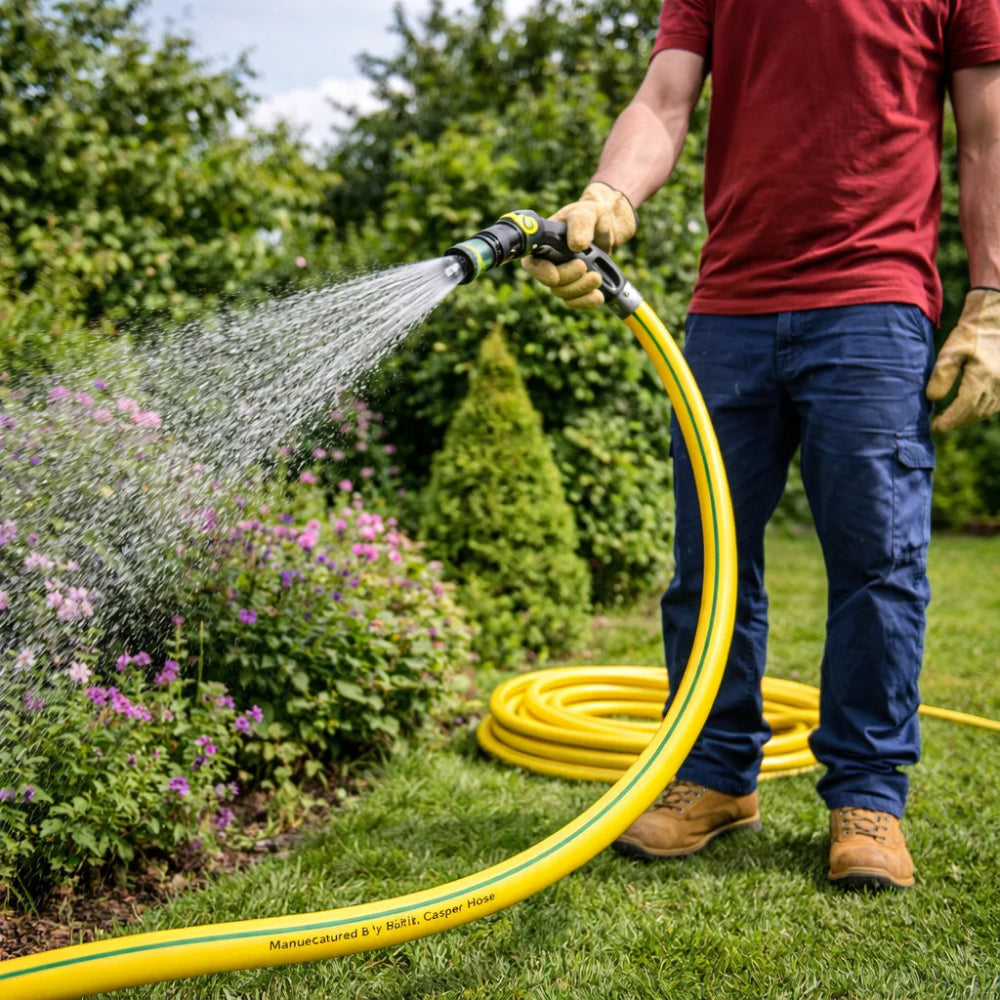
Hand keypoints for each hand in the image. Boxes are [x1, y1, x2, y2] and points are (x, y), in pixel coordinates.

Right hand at [520, 182, 636, 309]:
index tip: (555, 275)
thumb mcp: (586, 213)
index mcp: (543, 244)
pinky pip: (575, 301)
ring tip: (597, 278)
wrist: (607, 227)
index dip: (541, 272)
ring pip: (564, 293)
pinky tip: (598, 296)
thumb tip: (577, 245)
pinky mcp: (575, 286)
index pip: (532, 263)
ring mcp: (562, 276)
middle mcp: (549, 263)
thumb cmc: (591, 215)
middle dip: (569, 278)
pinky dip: (587, 301)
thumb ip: (580, 225)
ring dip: (581, 289)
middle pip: (551, 282)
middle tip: (584, 267)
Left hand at [926, 288, 999, 432]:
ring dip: (967, 418)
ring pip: (985, 410)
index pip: (964, 409)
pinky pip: (994, 404)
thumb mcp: (950, 351)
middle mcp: (997, 385)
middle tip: (938, 427)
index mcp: (982, 378)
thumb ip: (941, 375)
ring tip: (949, 421)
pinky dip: (979, 411)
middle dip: (956, 422)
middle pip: (975, 413)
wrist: (994, 320)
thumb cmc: (970, 334)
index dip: (948, 422)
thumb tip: (932, 398)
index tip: (933, 428)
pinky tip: (967, 411)